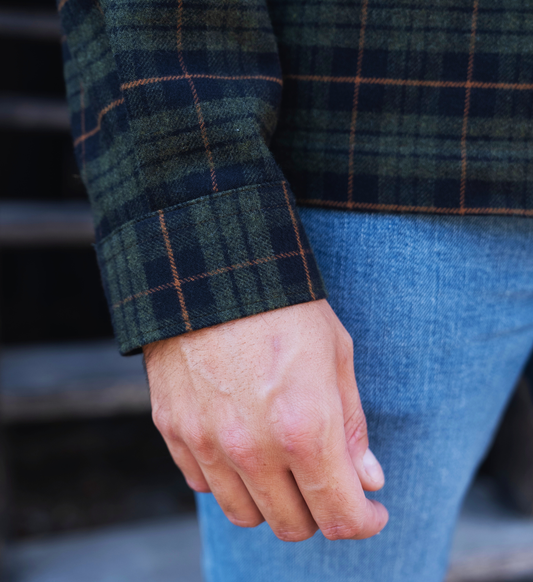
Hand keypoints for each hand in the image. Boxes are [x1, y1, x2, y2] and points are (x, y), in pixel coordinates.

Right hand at [143, 299, 387, 541]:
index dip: (363, 522)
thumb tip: (367, 480)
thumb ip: (351, 426)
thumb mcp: (335, 354)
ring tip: (283, 465)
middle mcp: (253, 448)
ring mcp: (208, 442)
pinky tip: (242, 444)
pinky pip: (204, 483)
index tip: (370, 511)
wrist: (211, 269)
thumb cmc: (283, 304)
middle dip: (320, 512)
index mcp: (305, 428)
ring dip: (272, 501)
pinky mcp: (175, 430)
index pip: (339, 515)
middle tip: (328, 482)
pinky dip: (229, 478)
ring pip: (245, 514)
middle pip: (292, 525)